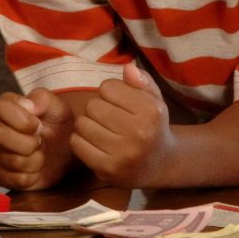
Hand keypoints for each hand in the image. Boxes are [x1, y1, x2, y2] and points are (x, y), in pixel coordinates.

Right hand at [0, 89, 76, 189]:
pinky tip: (34, 168)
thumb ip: (42, 99)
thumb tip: (28, 105)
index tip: (39, 126)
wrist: (63, 152)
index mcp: (2, 106)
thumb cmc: (58, 125)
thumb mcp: (57, 107)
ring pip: (11, 161)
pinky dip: (32, 177)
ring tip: (39, 154)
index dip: (25, 121)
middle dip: (29, 143)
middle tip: (40, 142)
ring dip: (35, 161)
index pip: (2, 109)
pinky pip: (15, 180)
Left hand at [70, 64, 173, 187]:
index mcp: (151, 111)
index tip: (118, 102)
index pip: (108, 87)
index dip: (109, 91)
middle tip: (108, 117)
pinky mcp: (107, 170)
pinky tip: (94, 141)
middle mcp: (139, 133)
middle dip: (97, 108)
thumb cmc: (153, 125)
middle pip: (93, 105)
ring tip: (101, 129)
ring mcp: (122, 154)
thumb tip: (127, 67)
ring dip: (87, 123)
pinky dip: (80, 140)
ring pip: (82, 124)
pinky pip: (77, 144)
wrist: (161, 164)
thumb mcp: (154, 99)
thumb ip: (142, 80)